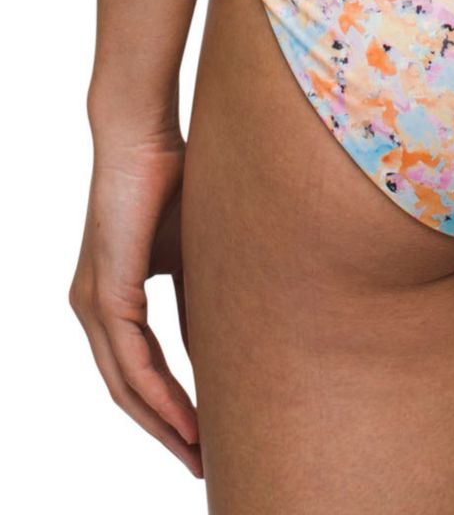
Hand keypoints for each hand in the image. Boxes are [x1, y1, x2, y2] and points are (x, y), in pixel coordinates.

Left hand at [69, 123, 201, 475]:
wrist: (144, 132)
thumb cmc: (172, 176)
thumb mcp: (191, 253)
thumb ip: (198, 301)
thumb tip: (221, 349)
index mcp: (108, 296)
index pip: (135, 369)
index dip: (167, 406)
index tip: (202, 435)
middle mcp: (91, 307)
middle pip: (125, 391)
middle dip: (165, 431)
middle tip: (202, 463)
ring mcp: (92, 302)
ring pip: (126, 386)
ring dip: (164, 425)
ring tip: (199, 452)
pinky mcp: (105, 293)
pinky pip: (133, 362)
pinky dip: (161, 396)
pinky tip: (189, 419)